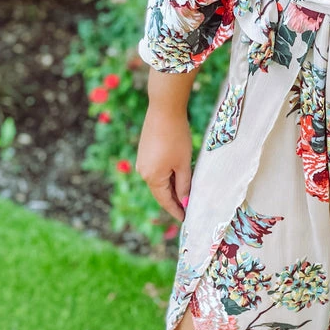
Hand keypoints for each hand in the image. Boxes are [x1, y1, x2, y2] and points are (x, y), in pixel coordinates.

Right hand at [136, 104, 192, 222]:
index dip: (176, 210)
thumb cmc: (176, 137)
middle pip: (160, 192)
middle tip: (188, 209)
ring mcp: (142, 161)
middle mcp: (143, 172)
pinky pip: (157, 170)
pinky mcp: (145, 152)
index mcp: (152, 178)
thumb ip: (184, 185)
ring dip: (171, 188)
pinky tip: (178, 176)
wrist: (164, 110)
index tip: (186, 219)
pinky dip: (167, 176)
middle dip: (174, 200)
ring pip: (159, 181)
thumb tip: (184, 201)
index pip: (165, 201)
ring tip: (185, 194)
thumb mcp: (183, 164)